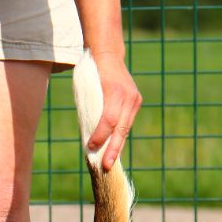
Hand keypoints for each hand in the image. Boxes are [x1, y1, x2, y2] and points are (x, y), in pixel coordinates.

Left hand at [87, 51, 141, 170]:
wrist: (108, 54)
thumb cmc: (90, 72)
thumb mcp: (85, 88)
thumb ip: (89, 109)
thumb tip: (86, 135)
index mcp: (113, 91)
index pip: (108, 120)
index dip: (99, 136)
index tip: (90, 148)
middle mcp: (128, 96)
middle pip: (120, 128)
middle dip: (112, 149)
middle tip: (106, 166)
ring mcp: (134, 99)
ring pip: (125, 128)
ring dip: (117, 146)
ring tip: (109, 162)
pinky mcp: (136, 102)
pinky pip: (127, 123)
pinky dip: (119, 136)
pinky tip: (114, 149)